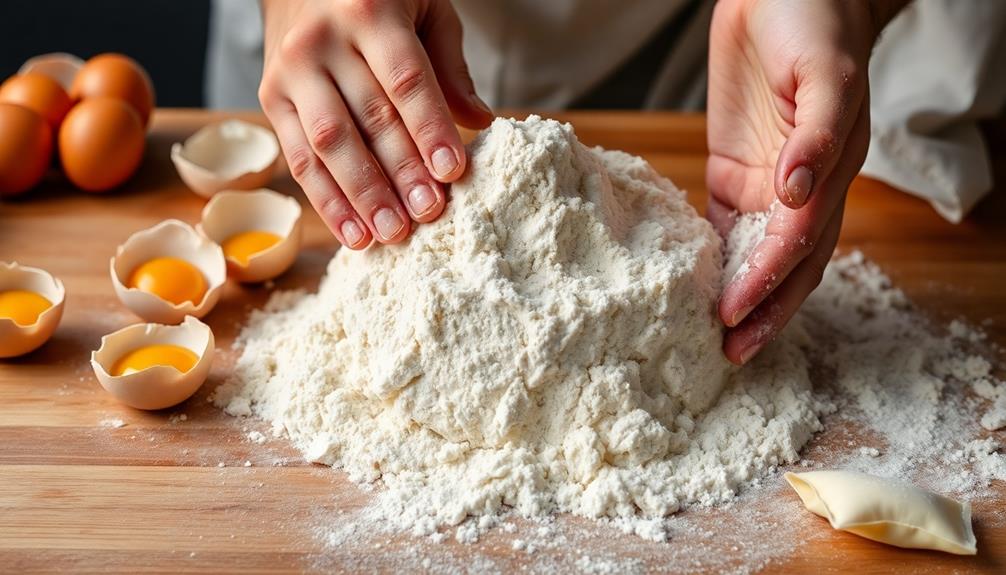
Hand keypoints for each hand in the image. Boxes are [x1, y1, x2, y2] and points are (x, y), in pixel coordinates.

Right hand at [259, 0, 492, 248]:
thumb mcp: (425, 9)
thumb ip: (449, 66)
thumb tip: (479, 122)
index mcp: (369, 10)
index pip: (405, 80)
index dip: (429, 129)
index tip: (452, 172)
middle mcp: (322, 40)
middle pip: (369, 118)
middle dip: (401, 173)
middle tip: (428, 213)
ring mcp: (291, 71)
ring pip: (330, 144)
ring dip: (363, 196)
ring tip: (392, 234)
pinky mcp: (270, 97)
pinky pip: (299, 158)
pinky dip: (327, 201)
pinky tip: (353, 233)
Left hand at [706, 0, 901, 364]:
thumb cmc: (815, 25)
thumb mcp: (824, 75)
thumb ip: (816, 134)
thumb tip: (798, 190)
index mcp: (827, 173)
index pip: (796, 245)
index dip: (768, 283)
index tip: (736, 316)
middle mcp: (797, 189)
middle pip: (782, 266)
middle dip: (760, 311)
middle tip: (728, 352)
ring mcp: (765, 183)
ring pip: (752, 254)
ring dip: (737, 296)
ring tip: (710, 336)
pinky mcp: (732, 170)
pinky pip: (720, 225)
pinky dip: (709, 259)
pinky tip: (689, 286)